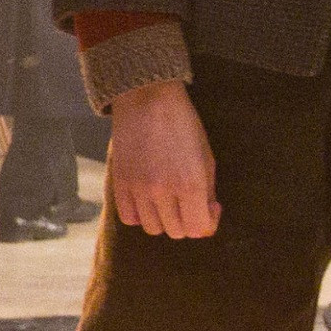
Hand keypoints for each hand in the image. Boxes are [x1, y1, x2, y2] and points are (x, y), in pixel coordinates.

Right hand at [107, 82, 217, 238]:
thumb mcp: (206, 157)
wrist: (146, 98)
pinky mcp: (119, 183)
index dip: (209, 222)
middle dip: (187, 220)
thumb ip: (207, 192)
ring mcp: (138, 189)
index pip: (199, 229)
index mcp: (191, 184)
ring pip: (153, 228)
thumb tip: (206, 215)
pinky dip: (140, 214)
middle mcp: (163, 192)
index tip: (211, 206)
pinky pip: (129, 218)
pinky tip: (148, 199)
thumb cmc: (183, 124)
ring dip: (164, 220)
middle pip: (177, 232)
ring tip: (168, 200)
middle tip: (189, 201)